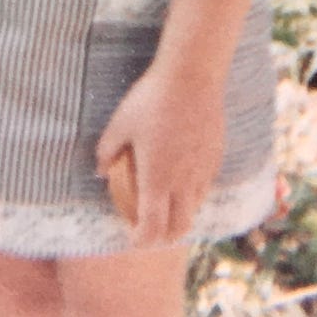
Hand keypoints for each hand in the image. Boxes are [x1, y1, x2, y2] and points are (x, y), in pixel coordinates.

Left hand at [94, 60, 225, 247]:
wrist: (192, 76)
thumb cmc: (151, 99)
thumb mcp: (119, 123)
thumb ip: (107, 151)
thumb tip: (101, 172)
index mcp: (157, 180)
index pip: (152, 227)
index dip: (142, 240)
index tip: (134, 238)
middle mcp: (183, 182)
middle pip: (179, 227)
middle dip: (165, 236)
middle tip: (152, 229)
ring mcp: (203, 170)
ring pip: (195, 207)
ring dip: (181, 214)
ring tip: (169, 205)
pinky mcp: (216, 156)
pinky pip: (206, 185)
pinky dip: (194, 192)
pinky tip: (185, 177)